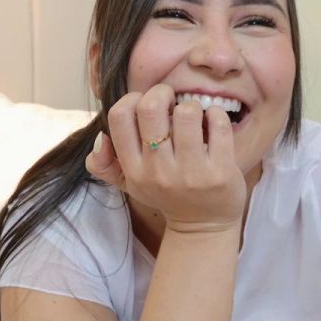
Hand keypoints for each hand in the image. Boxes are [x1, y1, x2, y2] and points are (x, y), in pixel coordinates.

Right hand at [85, 84, 246, 233]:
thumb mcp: (129, 183)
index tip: (145, 105)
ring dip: (191, 106)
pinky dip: (216, 115)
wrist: (202, 227)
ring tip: (193, 116)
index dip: (131, 99)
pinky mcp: (220, 172)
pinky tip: (213, 123)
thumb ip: (103, 163)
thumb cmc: (166, 194)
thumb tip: (100, 138)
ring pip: (187, 113)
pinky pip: (218, 124)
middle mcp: (158, 172)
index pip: (120, 117)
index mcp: (134, 170)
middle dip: (162, 93)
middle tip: (171, 101)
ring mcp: (191, 173)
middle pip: (151, 107)